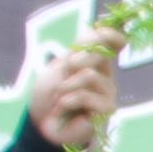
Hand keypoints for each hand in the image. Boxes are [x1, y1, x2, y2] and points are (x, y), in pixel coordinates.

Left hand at [22, 29, 118, 151]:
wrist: (41, 123)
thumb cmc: (49, 96)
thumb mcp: (58, 67)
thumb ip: (78, 51)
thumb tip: (95, 28)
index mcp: (95, 62)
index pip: (111, 43)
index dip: (110, 34)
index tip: (102, 32)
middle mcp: (106, 75)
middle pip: (100, 53)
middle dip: (74, 62)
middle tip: (62, 78)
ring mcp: (108, 92)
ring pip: (89, 75)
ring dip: (65, 87)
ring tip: (58, 99)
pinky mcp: (106, 109)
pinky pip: (85, 95)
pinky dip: (67, 101)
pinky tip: (62, 110)